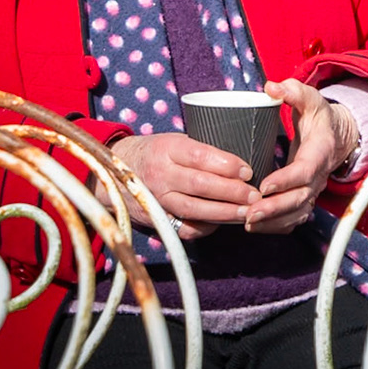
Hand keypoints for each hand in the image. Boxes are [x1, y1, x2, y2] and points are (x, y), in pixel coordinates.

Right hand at [109, 133, 257, 240]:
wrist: (113, 171)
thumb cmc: (155, 152)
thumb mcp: (174, 140)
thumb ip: (201, 150)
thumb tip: (241, 161)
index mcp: (167, 149)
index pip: (200, 156)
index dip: (227, 164)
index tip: (248, 170)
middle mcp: (161, 174)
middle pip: (200, 185)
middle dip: (231, 192)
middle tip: (254, 195)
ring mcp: (157, 199)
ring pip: (193, 209)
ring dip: (223, 213)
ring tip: (246, 212)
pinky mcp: (155, 218)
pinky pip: (183, 227)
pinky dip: (204, 227)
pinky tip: (222, 223)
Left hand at [243, 79, 357, 234]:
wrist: (337, 137)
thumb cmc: (319, 118)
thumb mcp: (310, 99)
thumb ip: (293, 91)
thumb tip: (271, 87)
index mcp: (319, 152)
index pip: (305, 171)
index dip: (286, 180)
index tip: (263, 185)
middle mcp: (318, 176)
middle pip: (299, 199)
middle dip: (274, 209)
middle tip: (248, 213)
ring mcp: (313, 191)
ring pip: (296, 214)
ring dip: (272, 222)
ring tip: (246, 223)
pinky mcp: (305, 200)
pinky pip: (293, 220)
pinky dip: (275, 227)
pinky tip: (254, 227)